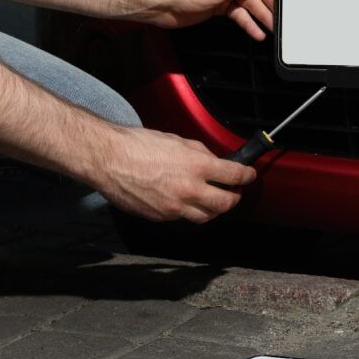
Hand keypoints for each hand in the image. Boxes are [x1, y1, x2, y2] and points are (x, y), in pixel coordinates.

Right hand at [94, 126, 256, 222]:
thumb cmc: (138, 145)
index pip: (234, 175)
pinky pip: (182, 218)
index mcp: (197, 166)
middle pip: (225, 203)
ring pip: (206, 216)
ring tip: (212, 200)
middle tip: (234, 191)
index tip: (248, 175)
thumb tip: (213, 161)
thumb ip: (199, 153)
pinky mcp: (161, 217)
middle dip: (234, 198)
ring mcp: (175, 207)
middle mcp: (189, 190)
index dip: (246, 175)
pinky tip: (185, 201)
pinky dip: (189, 211)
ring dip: (214, 209)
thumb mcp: (177, 140)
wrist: (109, 160)